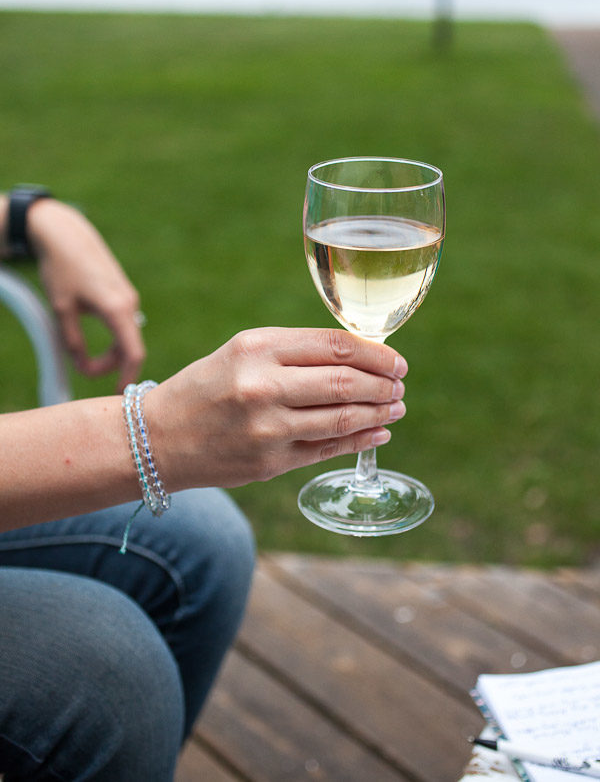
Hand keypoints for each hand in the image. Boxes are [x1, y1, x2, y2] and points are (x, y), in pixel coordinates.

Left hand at [28, 200, 144, 391]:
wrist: (67, 235)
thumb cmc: (62, 270)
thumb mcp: (61, 310)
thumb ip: (72, 341)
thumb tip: (82, 366)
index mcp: (117, 309)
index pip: (133, 353)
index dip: (127, 376)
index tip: (118, 394)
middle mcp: (130, 304)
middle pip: (130, 348)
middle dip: (111, 365)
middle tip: (85, 371)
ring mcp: (129, 298)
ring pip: (126, 336)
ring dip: (110, 351)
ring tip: (84, 356)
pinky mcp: (124, 293)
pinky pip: (124, 324)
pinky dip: (113, 338)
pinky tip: (93, 334)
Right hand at [145, 327, 407, 489]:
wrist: (158, 439)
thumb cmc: (206, 387)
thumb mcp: (242, 352)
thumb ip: (295, 351)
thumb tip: (359, 358)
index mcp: (257, 347)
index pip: (335, 345)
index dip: (375, 354)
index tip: (395, 360)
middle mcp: (262, 386)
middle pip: (345, 382)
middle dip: (383, 384)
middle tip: (400, 385)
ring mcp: (267, 428)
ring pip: (342, 418)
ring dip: (379, 412)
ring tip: (396, 407)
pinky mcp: (270, 463)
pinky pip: (328, 449)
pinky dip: (361, 440)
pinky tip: (379, 432)